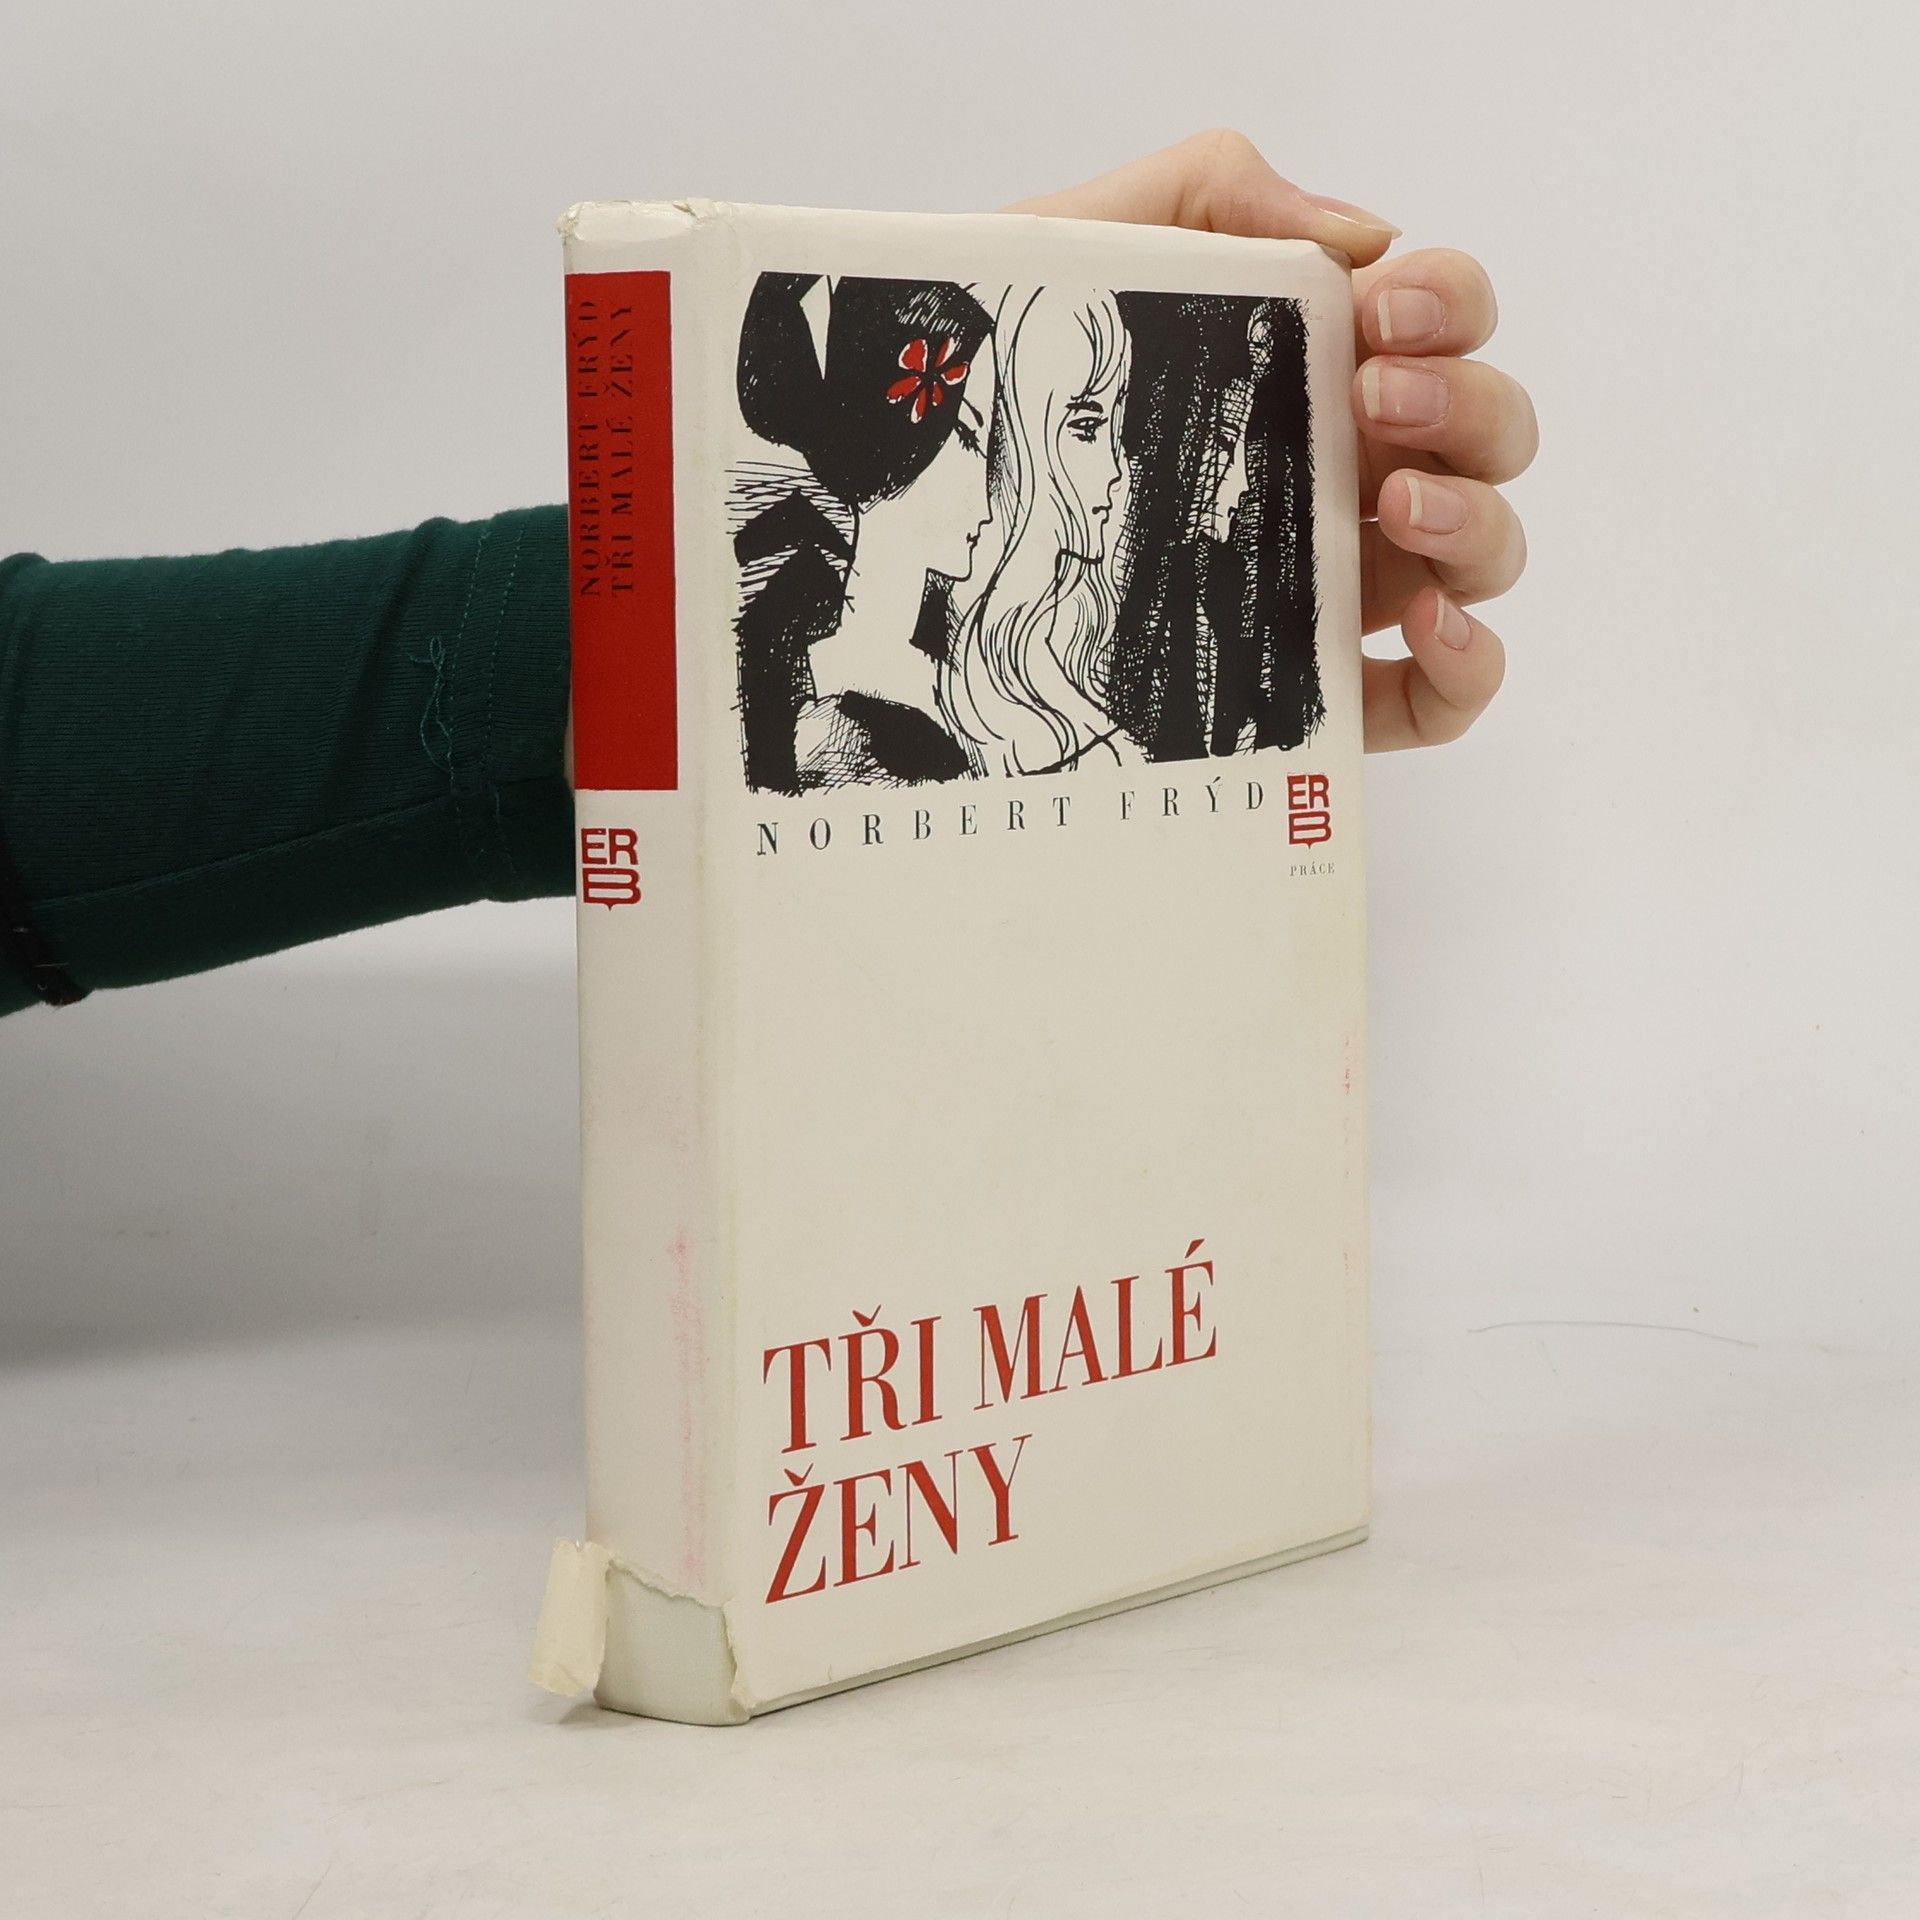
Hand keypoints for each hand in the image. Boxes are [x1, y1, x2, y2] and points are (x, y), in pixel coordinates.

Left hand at [1009, 130, 1534, 751]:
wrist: (892, 504)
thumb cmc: (992, 380)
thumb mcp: (1082, 245)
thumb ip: (1215, 193)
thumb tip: (1366, 238)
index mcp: (1308, 367)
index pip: (1444, 320)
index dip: (1451, 305)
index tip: (1381, 315)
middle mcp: (1344, 470)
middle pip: (1490, 434)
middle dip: (1467, 405)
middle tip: (1373, 402)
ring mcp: (1339, 583)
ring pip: (1485, 554)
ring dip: (1478, 522)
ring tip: (1395, 507)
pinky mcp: (1321, 691)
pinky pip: (1444, 694)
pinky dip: (1474, 662)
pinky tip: (1429, 626)